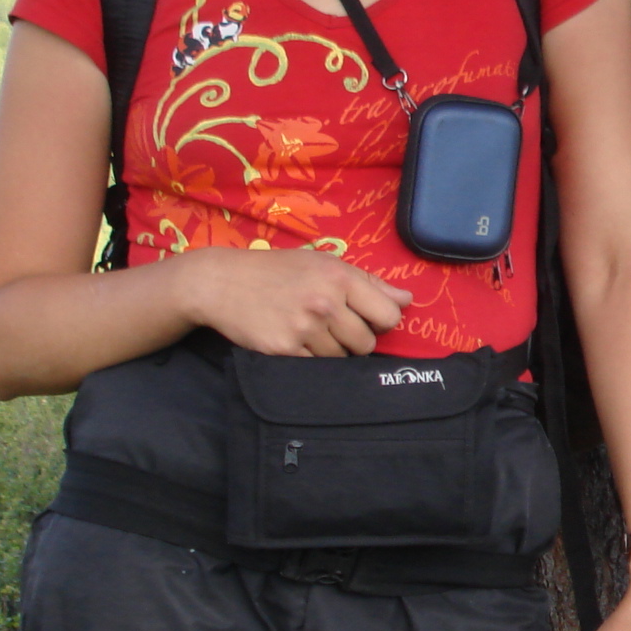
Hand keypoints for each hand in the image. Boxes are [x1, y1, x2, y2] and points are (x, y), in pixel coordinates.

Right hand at [171, 245, 413, 355]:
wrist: (221, 283)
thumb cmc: (277, 271)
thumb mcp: (322, 263)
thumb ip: (368, 283)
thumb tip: (408, 300)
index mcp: (339, 278)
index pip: (389, 315)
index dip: (381, 321)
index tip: (367, 319)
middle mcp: (324, 303)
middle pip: (366, 343)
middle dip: (355, 339)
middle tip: (331, 326)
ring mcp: (304, 328)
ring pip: (341, 358)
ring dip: (331, 350)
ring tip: (308, 330)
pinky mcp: (284, 350)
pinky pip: (316, 367)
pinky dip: (309, 359)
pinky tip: (295, 341)